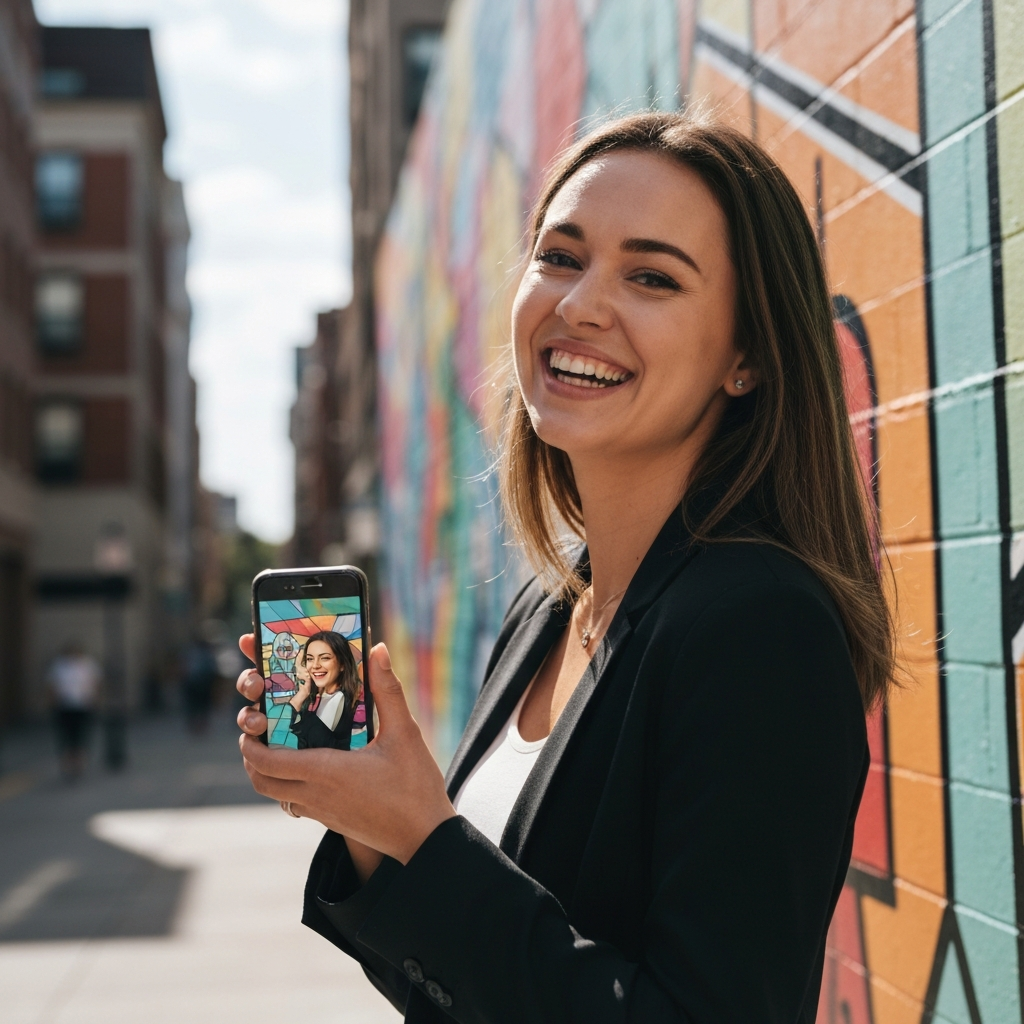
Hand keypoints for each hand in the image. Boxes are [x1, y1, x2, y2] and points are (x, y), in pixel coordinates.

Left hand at [235, 635, 455, 866]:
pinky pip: (294, 804)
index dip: (250, 745)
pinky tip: (309, 768)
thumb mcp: (405, 733)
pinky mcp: (331, 821)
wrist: (425, 837)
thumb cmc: (415, 786)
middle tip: (258, 733)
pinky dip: (287, 786)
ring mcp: (321, 812)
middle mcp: (315, 795)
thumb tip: (377, 650)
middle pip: (262, 781)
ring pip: (275, 795)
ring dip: (267, 773)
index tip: (249, 726)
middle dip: (251, 757)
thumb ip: (388, 690)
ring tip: (277, 747)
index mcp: (325, 771)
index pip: (268, 761)